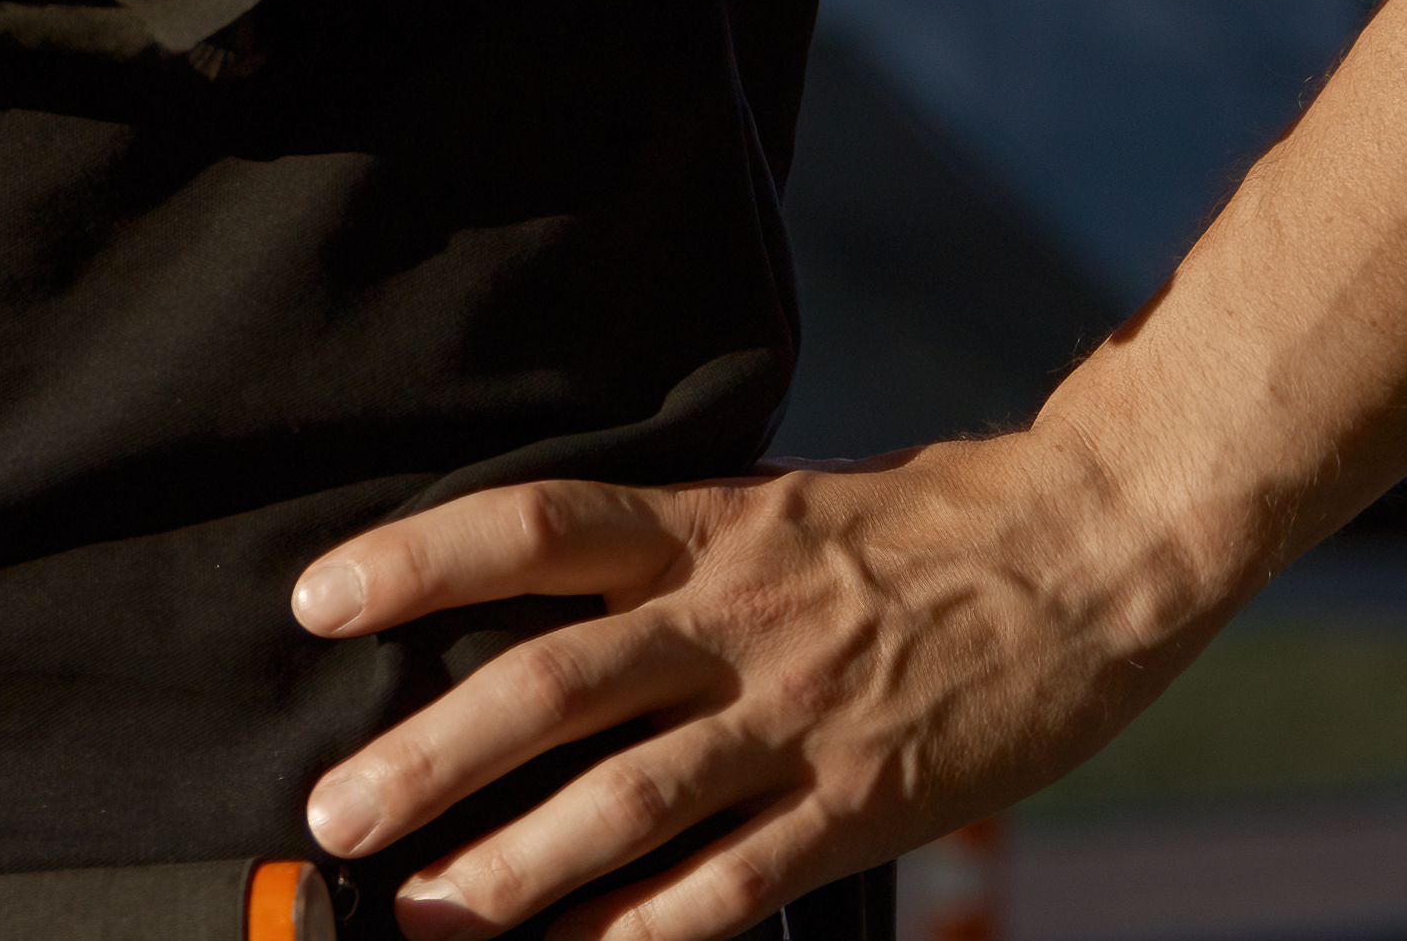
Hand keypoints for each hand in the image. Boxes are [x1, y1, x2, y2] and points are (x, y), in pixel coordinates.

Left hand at [285, 430, 1223, 940]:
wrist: (1091, 546)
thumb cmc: (924, 527)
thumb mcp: (776, 507)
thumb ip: (667, 558)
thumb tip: (534, 610)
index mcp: (705, 528)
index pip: (531, 526)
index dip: (415, 560)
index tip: (314, 601)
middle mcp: (734, 618)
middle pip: (551, 686)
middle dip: (428, 758)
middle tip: (334, 817)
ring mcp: (796, 717)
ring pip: (626, 802)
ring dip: (511, 867)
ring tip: (422, 912)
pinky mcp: (861, 805)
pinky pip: (733, 882)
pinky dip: (645, 929)